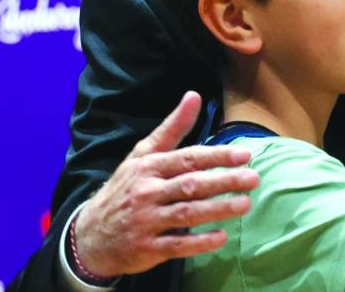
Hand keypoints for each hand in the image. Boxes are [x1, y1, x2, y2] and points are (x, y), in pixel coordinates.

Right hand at [73, 91, 259, 277]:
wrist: (91, 235)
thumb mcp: (143, 155)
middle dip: (223, 181)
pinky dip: (199, 242)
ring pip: (186, 213)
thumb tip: (194, 95)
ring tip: (245, 204)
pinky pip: (177, 246)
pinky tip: (222, 237)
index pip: (188, 158)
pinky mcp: (146, 249)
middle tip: (253, 179)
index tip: (245, 155)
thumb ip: (172, 128)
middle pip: (191, 185)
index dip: (217, 156)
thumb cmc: (126, 188)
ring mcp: (146, 221)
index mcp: (149, 167)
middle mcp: (147, 192)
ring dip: (217, 209)